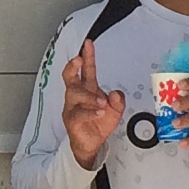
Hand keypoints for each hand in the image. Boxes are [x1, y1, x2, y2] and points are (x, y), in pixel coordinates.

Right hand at [60, 38, 125, 168]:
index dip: (88, 56)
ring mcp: (72, 107)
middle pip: (70, 77)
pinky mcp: (72, 120)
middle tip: (78, 59)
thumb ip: (118, 100)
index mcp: (88, 89)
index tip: (88, 44)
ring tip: (101, 102)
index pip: (86, 69)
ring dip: (89, 96)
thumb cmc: (99, 124)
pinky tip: (99, 112)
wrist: (92, 144)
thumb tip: (115, 93)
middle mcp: (77, 96)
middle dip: (73, 66)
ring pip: (74, 94)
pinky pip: (79, 113)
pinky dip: (91, 112)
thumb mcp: (116, 110)